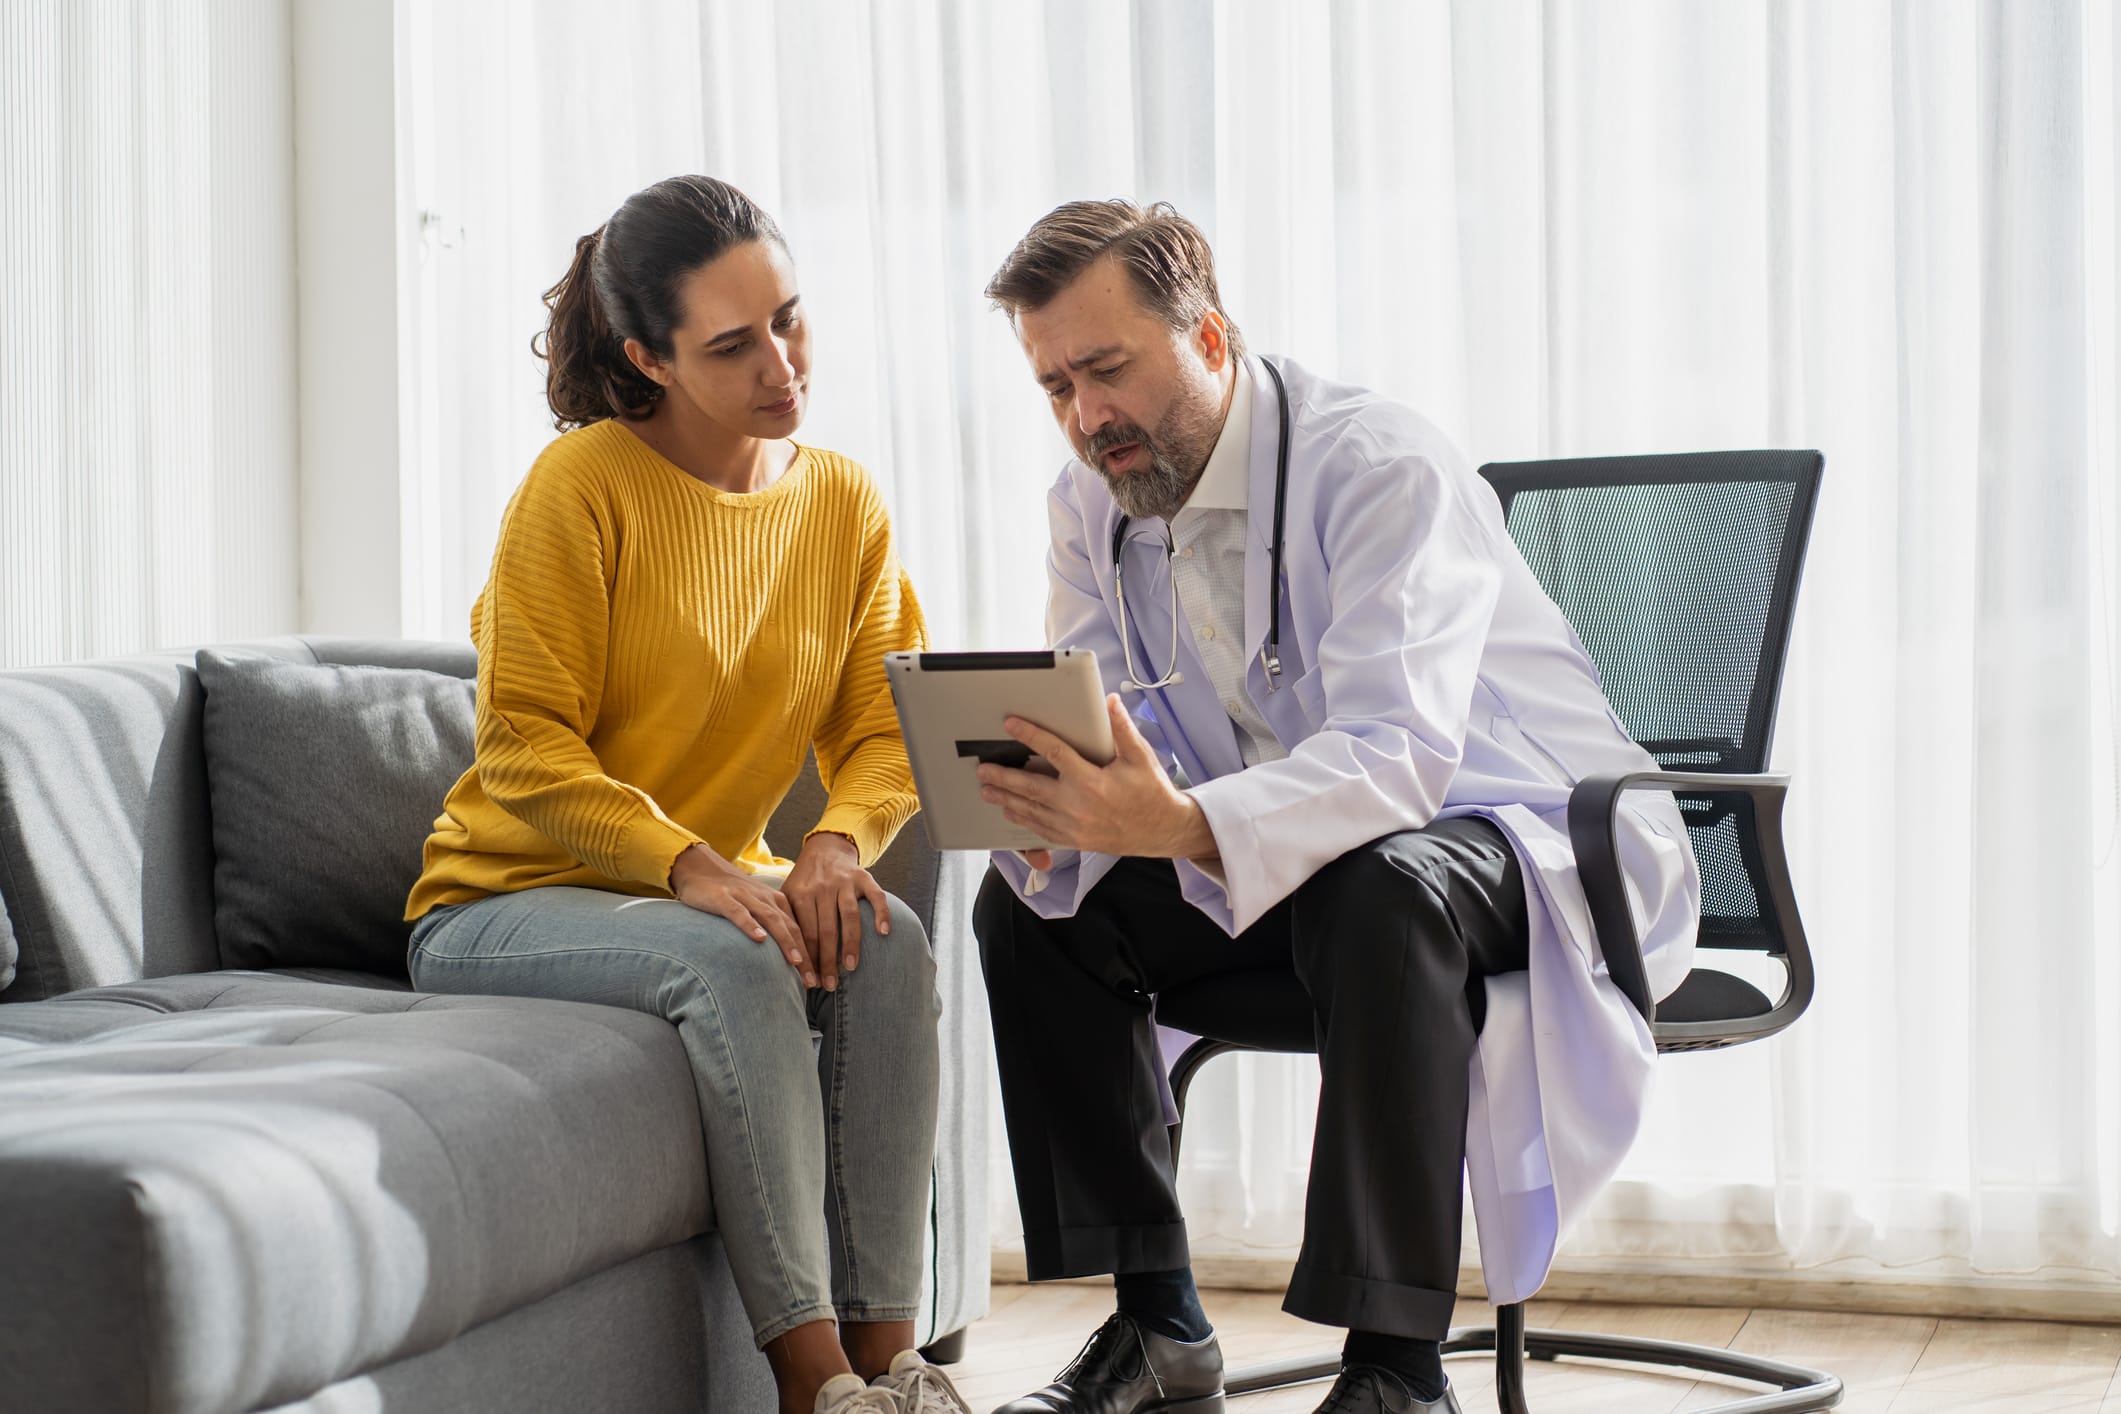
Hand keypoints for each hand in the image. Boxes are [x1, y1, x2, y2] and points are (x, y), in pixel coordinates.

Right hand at [670, 844, 812, 983]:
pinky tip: (759, 938)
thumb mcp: (756, 906)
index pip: (799, 929)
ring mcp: (745, 897)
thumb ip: (771, 924)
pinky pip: (739, 912)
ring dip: (785, 941)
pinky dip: (751, 925)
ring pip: (771, 919)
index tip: (818, 978)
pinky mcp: (723, 898)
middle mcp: (765, 898)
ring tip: (796, 962)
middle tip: (812, 981)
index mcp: (776, 901)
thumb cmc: (731, 893)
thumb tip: (787, 957)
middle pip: (791, 927)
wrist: (699, 866)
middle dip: (804, 955)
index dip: (811, 954)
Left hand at [782, 832, 892, 992]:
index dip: (807, 959)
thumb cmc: (805, 882)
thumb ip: (787, 921)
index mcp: (800, 894)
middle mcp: (822, 887)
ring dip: (851, 944)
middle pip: (825, 930)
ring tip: (851, 968)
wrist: (825, 848)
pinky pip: (876, 896)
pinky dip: (881, 913)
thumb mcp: (788, 895)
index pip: (804, 933)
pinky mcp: (864, 877)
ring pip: (849, 916)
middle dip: (827, 961)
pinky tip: (883, 933)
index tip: (810, 983)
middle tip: (829, 985)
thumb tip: (786, 962)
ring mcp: (844, 881)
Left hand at [978, 695, 1219, 861]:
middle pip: (1030, 787)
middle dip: (1003, 776)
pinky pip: (1040, 829)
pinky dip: (1022, 819)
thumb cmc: (1151, 792)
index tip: (1011, 724)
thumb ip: (1122, 729)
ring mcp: (1073, 826)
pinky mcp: (1073, 839)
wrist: (1162, 830)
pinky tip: (1010, 810)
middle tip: (983, 768)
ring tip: (986, 788)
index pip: (1054, 753)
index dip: (1030, 736)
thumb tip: (1109, 702)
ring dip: (1006, 798)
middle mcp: (1077, 805)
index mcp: (1092, 781)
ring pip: (1030, 810)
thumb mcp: (1140, 757)